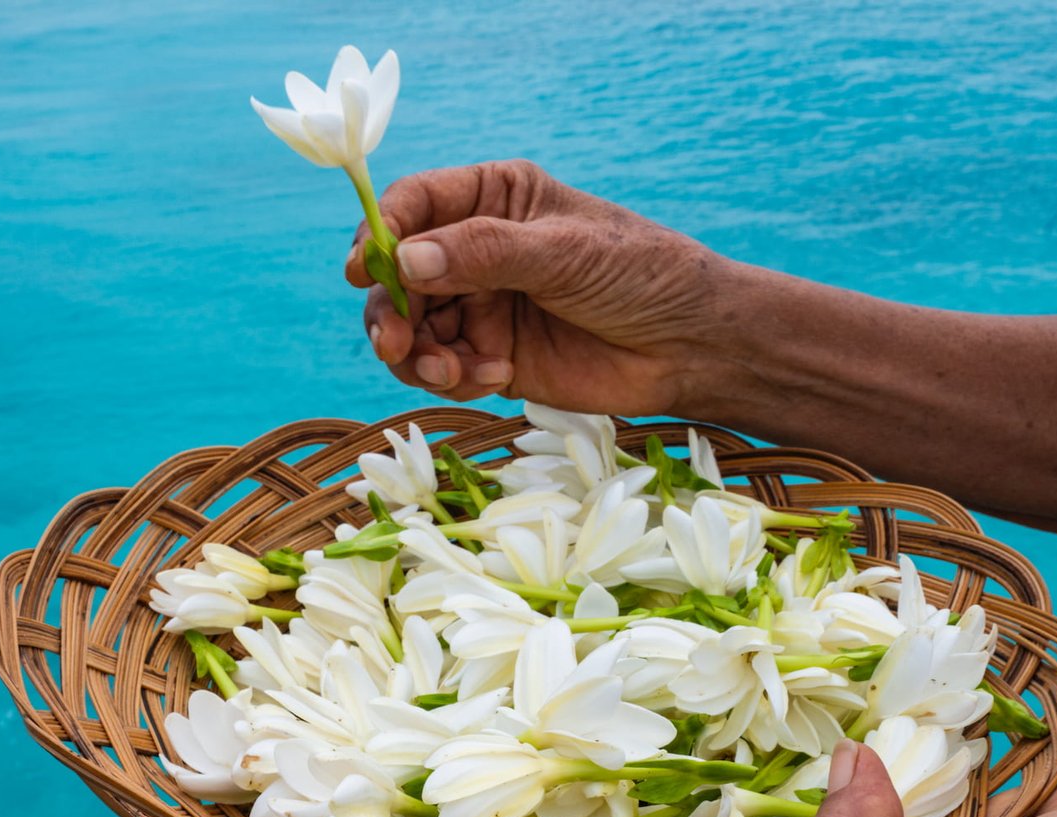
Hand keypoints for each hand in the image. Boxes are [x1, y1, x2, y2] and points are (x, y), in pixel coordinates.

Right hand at [346, 159, 736, 413]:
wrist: (689, 346)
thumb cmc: (639, 274)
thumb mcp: (563, 251)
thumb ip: (484, 253)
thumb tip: (406, 261)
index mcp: (494, 198)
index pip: (414, 205)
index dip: (381, 235)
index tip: (367, 271)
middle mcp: (476, 249)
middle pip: (398, 276)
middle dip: (390, 311)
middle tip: (397, 342)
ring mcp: (481, 304)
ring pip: (411, 328)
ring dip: (415, 353)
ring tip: (449, 371)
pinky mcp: (490, 356)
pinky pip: (440, 367)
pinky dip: (450, 377)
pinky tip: (493, 377)